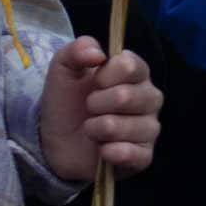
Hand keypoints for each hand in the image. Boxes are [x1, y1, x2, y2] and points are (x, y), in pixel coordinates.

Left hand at [39, 37, 162, 182]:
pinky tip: (102, 150)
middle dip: (96, 104)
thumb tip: (98, 53)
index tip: (93, 82)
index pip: (130, 66)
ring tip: (91, 129)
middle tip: (89, 108)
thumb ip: (78, 49)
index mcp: (136, 73)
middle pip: (126, 96)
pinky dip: (111, 152)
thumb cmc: (67, 100)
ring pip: (127, 127)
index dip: (105, 75)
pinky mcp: (144, 156)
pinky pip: (135, 154)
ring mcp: (149, 127)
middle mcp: (149, 98)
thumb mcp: (64, 69)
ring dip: (98, 129)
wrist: (56, 141)